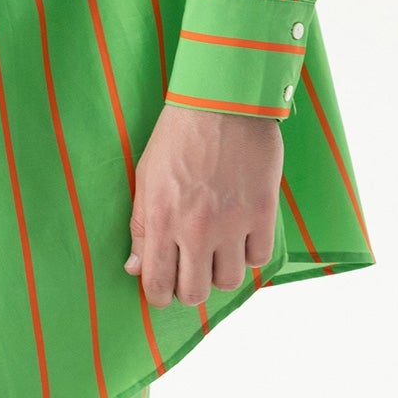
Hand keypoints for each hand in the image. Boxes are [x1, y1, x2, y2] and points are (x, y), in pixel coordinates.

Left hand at [124, 103, 282, 306]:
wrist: (221, 101)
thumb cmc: (177, 135)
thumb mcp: (146, 177)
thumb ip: (140, 227)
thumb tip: (134, 269)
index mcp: (162, 220)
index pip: (158, 283)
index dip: (158, 295)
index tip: (163, 291)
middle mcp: (196, 229)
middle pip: (195, 292)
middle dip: (189, 289)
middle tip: (191, 272)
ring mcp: (232, 223)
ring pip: (229, 281)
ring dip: (221, 271)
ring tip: (217, 250)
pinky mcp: (262, 212)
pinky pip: (259, 258)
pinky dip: (249, 253)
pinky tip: (241, 235)